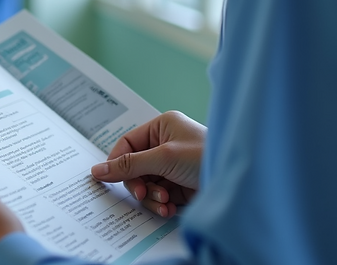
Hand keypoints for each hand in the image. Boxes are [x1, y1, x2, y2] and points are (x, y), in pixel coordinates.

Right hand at [90, 111, 205, 218]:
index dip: (117, 163)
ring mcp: (173, 167)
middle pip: (135, 168)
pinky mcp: (180, 186)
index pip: (127, 144)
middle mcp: (166, 145)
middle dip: (140, 184)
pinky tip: (170, 208)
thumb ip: (129, 164)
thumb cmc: (206, 156)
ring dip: (152, 197)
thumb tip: (99, 170)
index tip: (108, 179)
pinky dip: (161, 205)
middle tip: (145, 194)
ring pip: (146, 185)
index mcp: (162, 127)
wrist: (237, 181)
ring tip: (165, 202)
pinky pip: (159, 197)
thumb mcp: (164, 157)